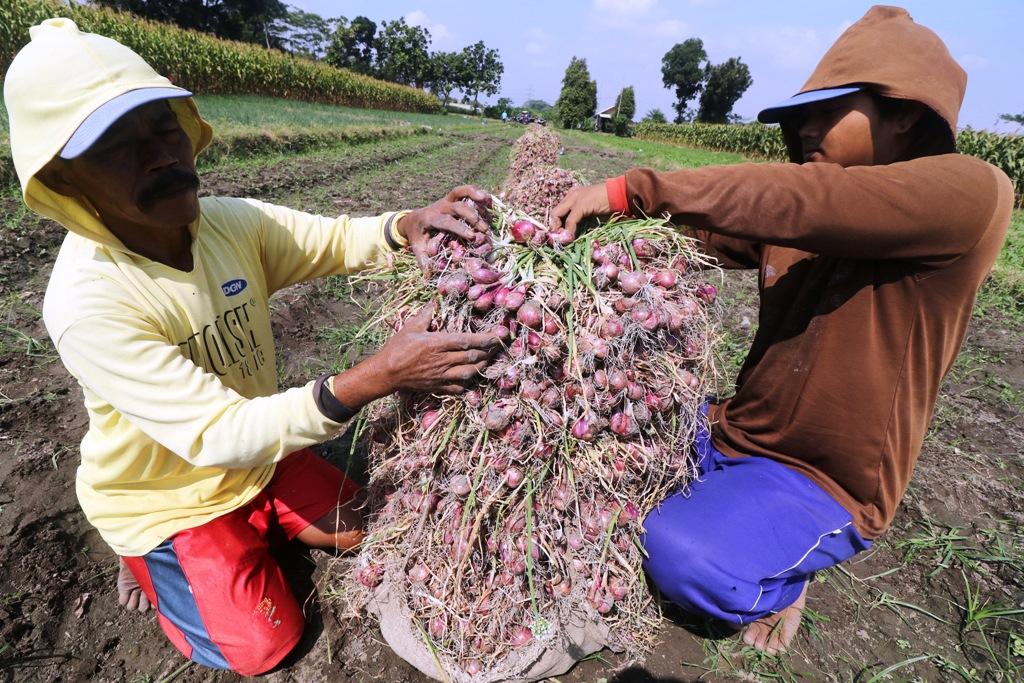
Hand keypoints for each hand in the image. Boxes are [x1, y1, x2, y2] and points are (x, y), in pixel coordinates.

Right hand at [333, 303, 498, 406]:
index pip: (467, 340)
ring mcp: (441, 375)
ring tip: (489, 360)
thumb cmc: (396, 348)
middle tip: (498, 346)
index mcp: (437, 343)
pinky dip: (468, 383)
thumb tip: (433, 303)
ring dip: (482, 366)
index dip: (484, 339)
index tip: (496, 336)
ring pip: (469, 373)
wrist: (386, 373)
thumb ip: (425, 316)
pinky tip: (472, 377)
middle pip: (472, 356)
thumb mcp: (410, 327)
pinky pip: (458, 387)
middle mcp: (443, 360)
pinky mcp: (438, 386)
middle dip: (488, 351)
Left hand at [398, 186, 492, 270]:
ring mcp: (446, 200)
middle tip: (484, 229)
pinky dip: (476, 192)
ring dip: (474, 195)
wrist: (413, 220)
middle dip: (471, 216)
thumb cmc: (418, 236)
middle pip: (456, 206)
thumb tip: (429, 276)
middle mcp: (439, 207)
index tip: (472, 236)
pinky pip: (464, 191)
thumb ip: (423, 260)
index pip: (446, 222)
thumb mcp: (417, 247)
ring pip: (459, 192)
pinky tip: (488, 199)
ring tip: (487, 202)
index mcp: (430, 219)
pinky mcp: (452, 198)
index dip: (459, 228)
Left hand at [548, 183, 610, 236]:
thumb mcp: (590, 210)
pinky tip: (570, 237)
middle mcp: (571, 195)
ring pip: (557, 215)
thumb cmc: (608, 204)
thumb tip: (572, 232)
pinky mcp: (581, 204)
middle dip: (554, 227)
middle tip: (558, 239)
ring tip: (562, 239)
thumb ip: (580, 218)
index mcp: (573, 195)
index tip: (559, 235)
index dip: (556, 224)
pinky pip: (570, 220)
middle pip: (554, 212)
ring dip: (558, 229)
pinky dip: (569, 230)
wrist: (619, 194)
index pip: (558, 211)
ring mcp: (575, 198)